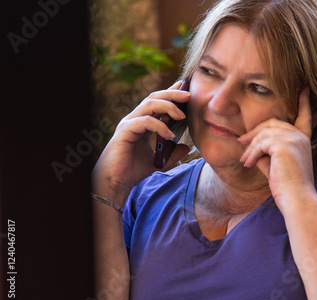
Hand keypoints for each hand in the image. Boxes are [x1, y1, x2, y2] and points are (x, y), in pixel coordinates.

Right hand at [92, 81, 190, 203]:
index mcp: (142, 123)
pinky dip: (159, 126)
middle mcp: (135, 119)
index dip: (171, 93)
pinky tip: (170, 134)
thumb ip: (171, 153)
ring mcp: (129, 123)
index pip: (157, 102)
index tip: (186, 88)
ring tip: (182, 115)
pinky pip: (144, 121)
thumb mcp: (158, 161)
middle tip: (189, 95)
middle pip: (154, 98)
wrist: (116, 182)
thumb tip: (186, 147)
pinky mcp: (125, 131)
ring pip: (149, 105)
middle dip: (172, 94)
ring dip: (168, 106)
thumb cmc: (133, 170)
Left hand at [238, 88, 314, 205]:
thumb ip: (267, 151)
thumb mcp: (276, 164)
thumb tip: (251, 146)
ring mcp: (293, 139)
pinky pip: (260, 144)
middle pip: (272, 123)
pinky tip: (248, 164)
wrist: (296, 198)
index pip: (305, 117)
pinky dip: (251, 153)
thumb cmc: (287, 186)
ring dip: (250, 147)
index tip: (304, 89)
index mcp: (303, 140)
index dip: (304, 103)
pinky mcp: (284, 145)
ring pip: (263, 134)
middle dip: (254, 132)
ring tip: (245, 160)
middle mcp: (300, 136)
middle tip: (241, 142)